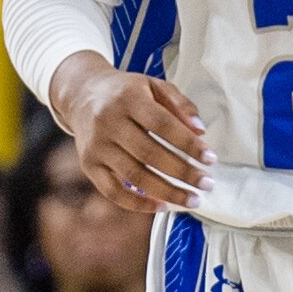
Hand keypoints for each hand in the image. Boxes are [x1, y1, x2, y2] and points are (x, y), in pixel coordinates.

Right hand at [50, 55, 208, 212]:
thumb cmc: (126, 92)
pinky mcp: (89, 164)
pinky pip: (113, 191)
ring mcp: (97, 146)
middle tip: (207, 184)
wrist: (82, 95)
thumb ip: (180, 104)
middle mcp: (109, 122)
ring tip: (191, 200)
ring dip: (167, 192)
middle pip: (150, 153)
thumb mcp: (153, 85)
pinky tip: (162, 206)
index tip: (210, 159)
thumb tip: (200, 131)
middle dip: (182, 172)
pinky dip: (138, 203)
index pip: (163, 124)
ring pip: (134, 176)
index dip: (188, 144)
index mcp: (128, 98)